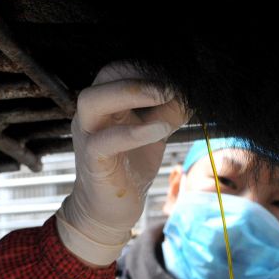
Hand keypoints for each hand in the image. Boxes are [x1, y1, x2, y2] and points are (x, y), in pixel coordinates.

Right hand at [56, 62, 187, 265]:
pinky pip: (105, 141)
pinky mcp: (93, 161)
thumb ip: (169, 112)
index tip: (174, 75)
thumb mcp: (154, 132)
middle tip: (171, 84)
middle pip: (103, 77)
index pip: (117, 70)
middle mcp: (91, 115)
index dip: (145, 68)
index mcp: (105, 104)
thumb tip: (190, 92)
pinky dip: (133, 132)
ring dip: (130, 93)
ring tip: (163, 96)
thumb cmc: (130, 167)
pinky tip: (160, 131)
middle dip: (138, 74)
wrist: (111, 211)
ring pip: (92, 101)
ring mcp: (87, 137)